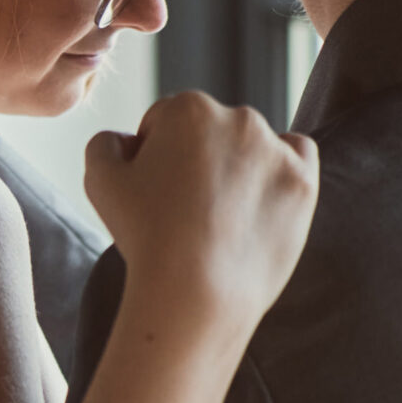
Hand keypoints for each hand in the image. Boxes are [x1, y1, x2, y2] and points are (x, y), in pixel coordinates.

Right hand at [83, 92, 317, 329]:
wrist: (195, 294)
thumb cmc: (145, 236)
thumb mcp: (98, 180)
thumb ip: (105, 142)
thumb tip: (126, 140)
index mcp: (188, 108)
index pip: (165, 122)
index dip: (152, 158)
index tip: (153, 193)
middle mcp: (238, 117)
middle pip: (209, 130)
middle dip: (195, 159)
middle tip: (183, 209)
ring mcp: (276, 149)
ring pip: (251, 144)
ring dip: (236, 165)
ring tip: (218, 215)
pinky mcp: (303, 182)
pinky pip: (297, 155)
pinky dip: (280, 168)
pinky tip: (257, 198)